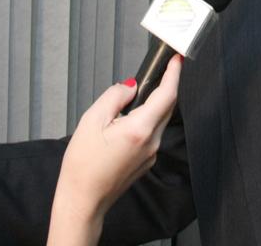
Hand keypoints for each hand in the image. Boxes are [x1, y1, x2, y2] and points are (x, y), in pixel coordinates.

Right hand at [47, 55, 181, 245]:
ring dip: (154, 104)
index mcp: (140, 129)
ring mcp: (151, 154)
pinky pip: (152, 133)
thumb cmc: (83, 165)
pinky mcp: (146, 161)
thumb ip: (114, 97)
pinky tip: (127, 121)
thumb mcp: (92, 120)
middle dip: (166, 87)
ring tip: (135, 97)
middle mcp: (151, 142)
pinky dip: (146, 120)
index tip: (177, 60)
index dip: (174, 74)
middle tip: (159, 71)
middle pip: (167, 107)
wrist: (83, 200)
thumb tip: (131, 86)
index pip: (167, 95)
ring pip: (160, 120)